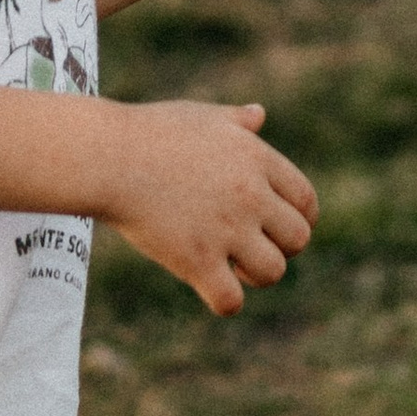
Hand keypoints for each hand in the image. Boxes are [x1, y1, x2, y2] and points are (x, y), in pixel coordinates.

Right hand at [102, 99, 316, 315]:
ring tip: (232, 267)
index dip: (298, 220)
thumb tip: (258, 114)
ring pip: (273, 272)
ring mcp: (226, 229)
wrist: (110, 157)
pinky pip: (231, 300)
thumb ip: (237, 120)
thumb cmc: (152, 132)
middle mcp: (251, 195)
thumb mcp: (203, 116)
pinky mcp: (196, 260)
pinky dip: (225, 301)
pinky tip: (209, 286)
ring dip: (255, 276)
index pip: (306, 202)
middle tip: (251, 248)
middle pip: (298, 239)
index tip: (278, 228)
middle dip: (280, 249)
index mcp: (257, 159)